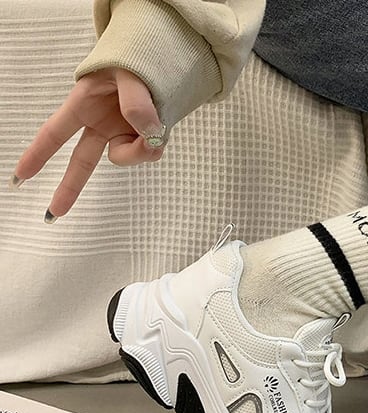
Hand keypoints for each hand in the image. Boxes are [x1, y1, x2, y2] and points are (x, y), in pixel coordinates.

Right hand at [11, 68, 165, 220]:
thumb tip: (148, 134)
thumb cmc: (136, 59)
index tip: (22, 177)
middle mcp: (99, 123)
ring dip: (139, 150)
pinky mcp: (138, 138)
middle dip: (69, 186)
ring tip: (153, 125)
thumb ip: (137, 103)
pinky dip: (154, 146)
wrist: (161, 58)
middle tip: (54, 214)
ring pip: (122, 157)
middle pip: (81, 160)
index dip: (38, 155)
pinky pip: (145, 153)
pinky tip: (158, 130)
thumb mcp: (132, 73)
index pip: (55, 132)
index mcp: (84, 104)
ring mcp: (119, 132)